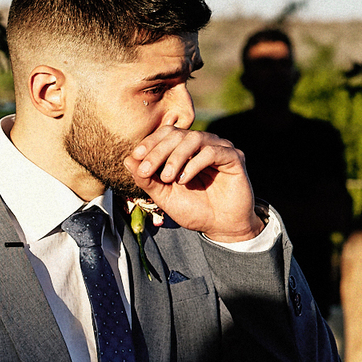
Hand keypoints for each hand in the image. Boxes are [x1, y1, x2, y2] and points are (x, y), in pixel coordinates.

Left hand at [125, 126, 262, 242]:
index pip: (165, 134)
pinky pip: (212, 152)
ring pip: (194, 138)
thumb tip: (127, 160)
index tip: (136, 157)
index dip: (150, 142)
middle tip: (147, 170)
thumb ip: (147, 179)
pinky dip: (194, 164)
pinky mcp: (234, 157)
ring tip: (167, 178)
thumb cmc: (193, 209)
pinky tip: (184, 180)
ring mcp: (219, 148)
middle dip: (158, 151)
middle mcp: (202, 144)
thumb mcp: (163, 195)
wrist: (220, 227)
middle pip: (177, 134)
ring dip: (175, 157)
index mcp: (185, 149)